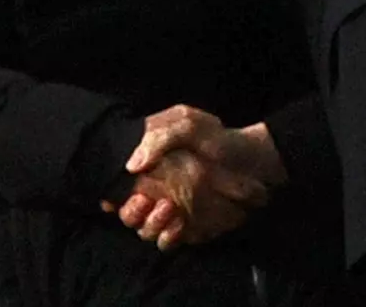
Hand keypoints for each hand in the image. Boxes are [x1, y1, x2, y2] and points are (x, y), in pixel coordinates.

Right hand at [106, 106, 283, 250]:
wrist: (254, 162)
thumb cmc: (219, 139)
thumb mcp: (190, 124)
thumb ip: (159, 138)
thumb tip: (131, 165)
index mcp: (150, 161)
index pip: (118, 182)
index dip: (112, 192)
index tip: (114, 196)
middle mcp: (155, 188)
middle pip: (127, 211)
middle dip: (130, 211)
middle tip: (143, 201)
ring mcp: (170, 210)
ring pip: (144, 228)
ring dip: (150, 224)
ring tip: (168, 208)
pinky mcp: (186, 227)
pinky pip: (168, 240)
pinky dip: (168, 237)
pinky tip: (179, 224)